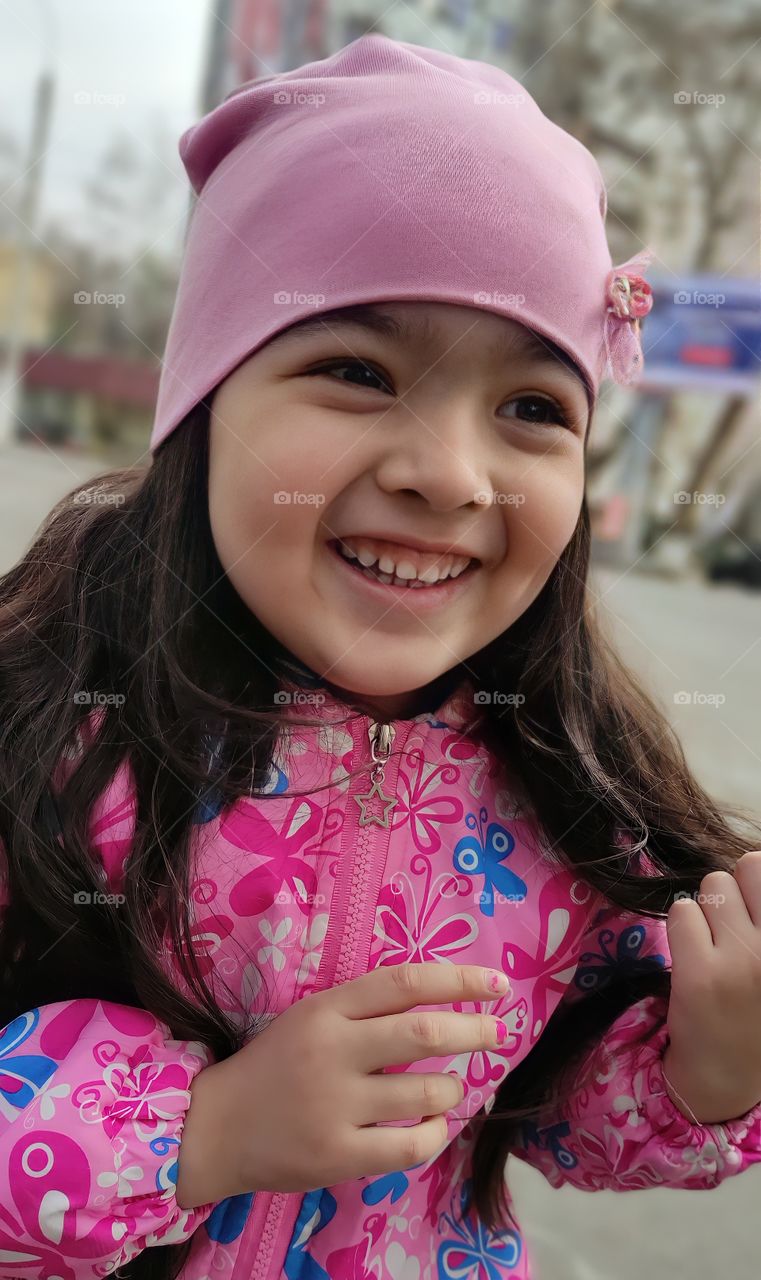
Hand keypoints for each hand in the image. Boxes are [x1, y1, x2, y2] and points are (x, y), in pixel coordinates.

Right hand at [176, 961, 510, 1206]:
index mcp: (326, 1009)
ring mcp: (335, 1106)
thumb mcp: (312, 1019)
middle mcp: (333, 1051)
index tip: (498, 983)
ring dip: (453, 1089)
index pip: (404, 982)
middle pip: (424, 1032)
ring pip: (425, 1092)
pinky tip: (434, 1126)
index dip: (458, 980)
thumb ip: (366, 1009)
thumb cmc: (274, 1066)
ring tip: (451, 1089)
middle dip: (474, 1031)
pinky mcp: (337, 1155)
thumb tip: (444, 1005)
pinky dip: (435, 1134)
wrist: (215, 1128)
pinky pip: (409, 1146)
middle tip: (499, 1034)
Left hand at [664, 850, 760, 1123]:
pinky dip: (681, 928)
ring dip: (706, 909)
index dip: (755, 883)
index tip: (750, 912)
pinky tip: (692, 958)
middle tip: (729, 927)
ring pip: (712, 886)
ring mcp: (744, 960)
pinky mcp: (701, 973)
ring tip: (712, 946)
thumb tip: (749, 861)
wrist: (728, 1078)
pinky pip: (681, 911)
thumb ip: (760, 916)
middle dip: (733, 890)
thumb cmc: (755, 1011)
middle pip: (746, 868)